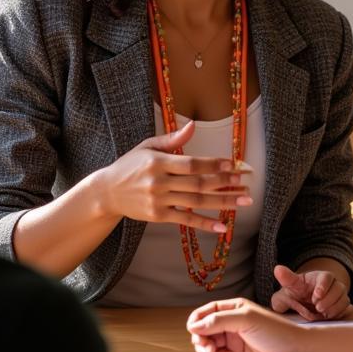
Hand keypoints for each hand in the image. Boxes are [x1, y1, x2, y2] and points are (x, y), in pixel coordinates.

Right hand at [99, 121, 251, 234]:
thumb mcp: (147, 146)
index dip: (213, 165)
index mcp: (158, 161)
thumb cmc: (130, 165)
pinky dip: (205, 223)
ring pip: (196, 201)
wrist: (107, 192)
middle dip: (224, 183)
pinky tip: (222, 226)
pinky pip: (185, 220)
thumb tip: (193, 125)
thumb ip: (172, 139)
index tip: (233, 164)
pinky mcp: (158, 216)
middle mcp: (159, 182)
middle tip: (245, 182)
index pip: (191, 164)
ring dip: (223, 202)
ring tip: (243, 201)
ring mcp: (159, 200)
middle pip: (198, 183)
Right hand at [188, 297, 305, 351]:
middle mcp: (231, 324)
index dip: (198, 318)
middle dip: (200, 335)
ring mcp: (233, 341)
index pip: (209, 310)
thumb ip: (219, 320)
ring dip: (204, 347)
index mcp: (234, 309)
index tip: (192, 327)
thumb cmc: (275, 331)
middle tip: (204, 343)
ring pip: (208, 343)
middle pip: (205, 328)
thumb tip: (194, 325)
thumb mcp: (246, 319)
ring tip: (211, 351)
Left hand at [270, 264, 351, 320]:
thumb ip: (286, 279)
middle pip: (339, 288)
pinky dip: (339, 314)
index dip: (323, 286)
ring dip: (334, 308)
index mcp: (320, 277)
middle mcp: (333, 284)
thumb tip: (278, 269)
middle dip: (329, 300)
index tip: (316, 296)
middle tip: (318, 308)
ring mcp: (339, 295)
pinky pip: (347, 310)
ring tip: (322, 314)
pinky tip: (328, 317)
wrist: (305, 303)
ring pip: (344, 300)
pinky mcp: (342, 307)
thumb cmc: (298, 292)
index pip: (327, 277)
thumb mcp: (291, 285)